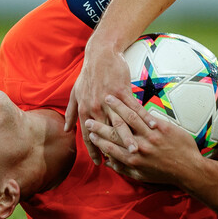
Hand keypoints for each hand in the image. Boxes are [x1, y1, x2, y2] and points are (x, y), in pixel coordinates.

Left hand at [65, 43, 134, 163]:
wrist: (100, 55)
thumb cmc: (88, 75)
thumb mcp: (75, 93)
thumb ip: (71, 113)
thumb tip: (66, 129)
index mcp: (85, 110)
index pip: (89, 135)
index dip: (94, 150)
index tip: (99, 163)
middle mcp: (96, 107)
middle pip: (106, 133)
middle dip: (114, 149)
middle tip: (122, 162)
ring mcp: (110, 100)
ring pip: (120, 124)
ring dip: (129, 138)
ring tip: (136, 151)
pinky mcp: (123, 91)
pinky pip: (134, 108)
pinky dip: (143, 118)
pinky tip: (151, 127)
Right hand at [85, 95, 201, 184]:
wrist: (189, 169)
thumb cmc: (165, 174)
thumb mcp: (142, 176)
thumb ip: (125, 169)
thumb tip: (110, 164)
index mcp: (133, 160)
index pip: (110, 148)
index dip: (98, 141)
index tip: (90, 134)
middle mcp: (139, 148)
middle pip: (114, 133)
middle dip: (100, 125)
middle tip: (89, 117)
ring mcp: (151, 137)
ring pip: (129, 119)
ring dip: (115, 107)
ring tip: (106, 99)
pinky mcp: (162, 128)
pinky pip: (146, 115)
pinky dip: (135, 107)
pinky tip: (127, 100)